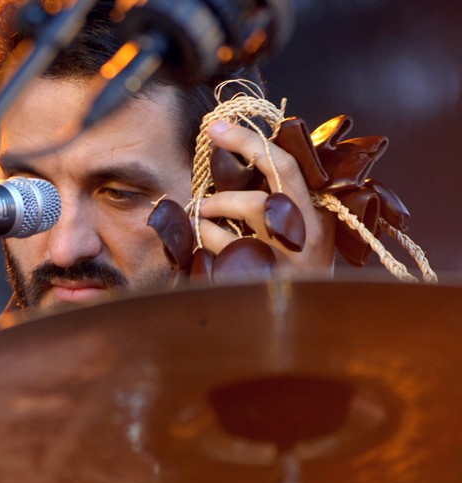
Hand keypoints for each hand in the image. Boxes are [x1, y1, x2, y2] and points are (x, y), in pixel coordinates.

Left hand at [197, 120, 335, 272]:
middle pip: (279, 170)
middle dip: (246, 142)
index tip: (220, 123)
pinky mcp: (266, 273)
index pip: (289, 163)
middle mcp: (309, 227)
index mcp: (317, 213)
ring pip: (254, 205)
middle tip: (211, 132)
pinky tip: (202, 234)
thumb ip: (278, 203)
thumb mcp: (299, 235)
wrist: (305, 323)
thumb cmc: (296, 275)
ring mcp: (291, 250)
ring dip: (218, 202)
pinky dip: (208, 235)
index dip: (254, 139)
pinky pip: (227, 244)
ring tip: (201, 209)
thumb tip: (242, 165)